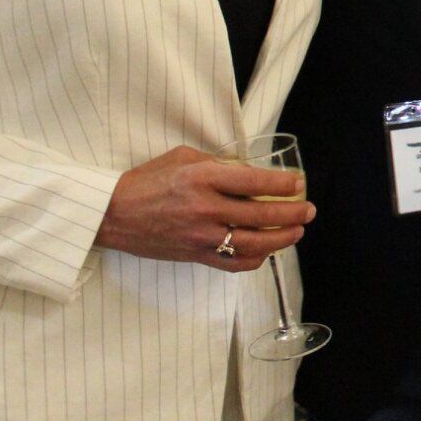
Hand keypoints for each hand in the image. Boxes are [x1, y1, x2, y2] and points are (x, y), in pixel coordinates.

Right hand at [94, 146, 314, 272]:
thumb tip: (249, 171)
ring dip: (282, 239)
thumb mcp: (184, 157)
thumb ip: (218, 164)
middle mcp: (206, 209)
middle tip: (308, 209)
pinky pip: (233, 263)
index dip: (283, 184)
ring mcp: (201, 237)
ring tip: (297, 231)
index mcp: (203, 179)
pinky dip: (255, 259)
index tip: (298, 183)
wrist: (112, 214)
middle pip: (262, 216)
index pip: (255, 182)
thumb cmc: (146, 181)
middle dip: (293, 213)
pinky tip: (266, 251)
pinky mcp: (195, 256)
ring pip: (254, 244)